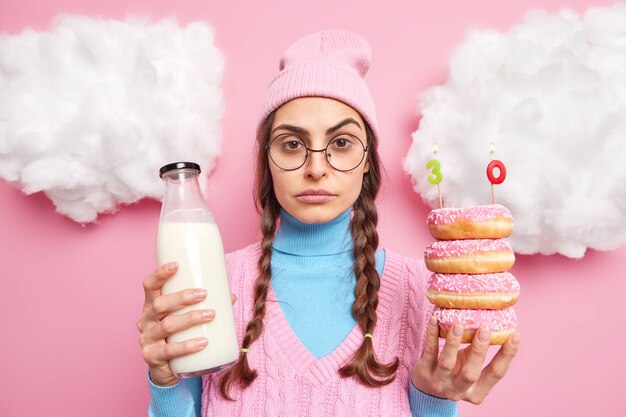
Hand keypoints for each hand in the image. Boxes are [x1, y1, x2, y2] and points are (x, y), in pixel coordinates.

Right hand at [136, 262, 236, 386]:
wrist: (166, 369)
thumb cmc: (177, 335)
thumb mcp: (185, 318)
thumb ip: (204, 306)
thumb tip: (231, 296)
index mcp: (151, 306)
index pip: (149, 286)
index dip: (160, 274)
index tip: (176, 265)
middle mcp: (145, 320)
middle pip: (159, 304)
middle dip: (181, 297)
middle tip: (203, 294)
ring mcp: (147, 339)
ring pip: (166, 325)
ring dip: (190, 318)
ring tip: (210, 315)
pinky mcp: (152, 357)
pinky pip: (170, 351)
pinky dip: (188, 346)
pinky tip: (203, 342)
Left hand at [411, 316, 519, 403]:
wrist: (426, 386)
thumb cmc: (456, 370)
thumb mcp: (471, 366)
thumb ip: (481, 352)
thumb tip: (500, 322)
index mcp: (477, 391)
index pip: (496, 374)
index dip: (507, 355)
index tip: (515, 335)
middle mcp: (459, 390)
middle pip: (470, 373)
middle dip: (479, 351)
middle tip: (485, 329)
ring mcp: (439, 382)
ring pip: (447, 364)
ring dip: (454, 343)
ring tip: (458, 324)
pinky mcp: (424, 371)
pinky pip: (429, 351)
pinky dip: (432, 335)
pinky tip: (435, 319)